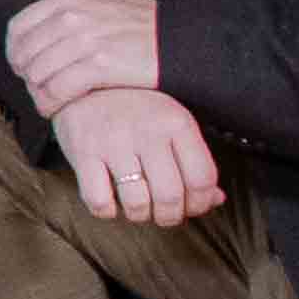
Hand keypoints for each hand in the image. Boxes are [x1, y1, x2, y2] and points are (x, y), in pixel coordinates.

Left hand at [7, 0, 163, 113]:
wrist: (180, 41)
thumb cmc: (144, 20)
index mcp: (69, 1)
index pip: (19, 27)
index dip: (14, 50)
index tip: (21, 65)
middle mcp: (73, 18)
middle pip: (25, 53)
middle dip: (24, 74)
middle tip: (34, 87)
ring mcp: (86, 42)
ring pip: (38, 73)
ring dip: (36, 91)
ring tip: (44, 100)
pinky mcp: (100, 66)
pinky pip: (59, 89)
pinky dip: (51, 102)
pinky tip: (53, 109)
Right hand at [50, 83, 226, 227]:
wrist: (82, 82)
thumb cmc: (135, 109)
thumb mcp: (171, 122)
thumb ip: (194, 160)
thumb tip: (215, 199)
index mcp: (177, 122)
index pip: (202, 178)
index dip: (200, 203)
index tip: (189, 207)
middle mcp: (148, 130)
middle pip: (170, 196)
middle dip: (169, 216)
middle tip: (162, 213)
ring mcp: (113, 141)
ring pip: (136, 203)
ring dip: (139, 215)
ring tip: (136, 206)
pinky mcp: (83, 152)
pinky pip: (99, 201)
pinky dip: (106, 211)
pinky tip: (109, 200)